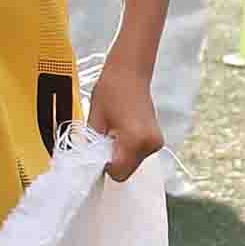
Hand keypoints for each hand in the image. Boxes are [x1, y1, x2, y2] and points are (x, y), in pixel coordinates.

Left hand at [86, 63, 161, 180]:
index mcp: (135, 140)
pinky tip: (122, 131)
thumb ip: (93, 146)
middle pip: (126, 171)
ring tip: (114, 132)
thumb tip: (88, 164)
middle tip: (104, 140)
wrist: (129, 72)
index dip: (104, 166)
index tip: (96, 153)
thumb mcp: (95, 121)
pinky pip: (138, 154)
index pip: (118, 173)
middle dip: (112, 161)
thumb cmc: (111, 91)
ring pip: (132, 163)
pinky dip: (128, 149)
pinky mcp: (156, 139)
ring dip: (120, 155)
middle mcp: (150, 144)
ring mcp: (155, 142)